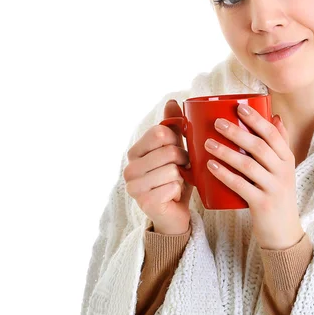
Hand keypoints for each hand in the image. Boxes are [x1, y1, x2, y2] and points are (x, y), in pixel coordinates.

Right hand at [123, 100, 192, 234]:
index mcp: (135, 152)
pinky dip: (180, 190)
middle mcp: (129, 168)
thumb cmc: (176, 177)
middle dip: (184, 160)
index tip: (179, 150)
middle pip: (169, 150)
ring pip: (173, 169)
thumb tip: (172, 101)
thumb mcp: (177, 149)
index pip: (160, 132)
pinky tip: (173, 196)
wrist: (176, 212)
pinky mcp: (145, 203)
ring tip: (177, 182)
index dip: (177, 140)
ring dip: (183, 176)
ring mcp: (134, 187)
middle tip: (181, 170)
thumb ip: (173, 125)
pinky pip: (174, 186)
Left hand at [204, 103, 303, 249]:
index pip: (273, 135)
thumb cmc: (278, 195)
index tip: (239, 107)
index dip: (256, 120)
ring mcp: (273, 188)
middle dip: (237, 132)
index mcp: (287, 159)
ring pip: (248, 165)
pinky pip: (241, 186)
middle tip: (217, 122)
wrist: (284, 233)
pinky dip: (225, 175)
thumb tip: (274, 116)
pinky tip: (211, 166)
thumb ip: (279, 144)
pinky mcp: (262, 204)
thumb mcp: (284, 169)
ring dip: (226, 152)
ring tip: (207, 143)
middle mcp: (283, 172)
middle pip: (259, 147)